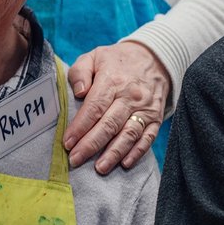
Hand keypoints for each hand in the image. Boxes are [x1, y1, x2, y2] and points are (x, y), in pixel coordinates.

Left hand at [65, 41, 170, 173]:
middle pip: (110, 124)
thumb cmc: (116, 61)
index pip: (95, 107)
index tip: (67, 142)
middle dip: (91, 144)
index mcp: (112, 80)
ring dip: (114, 153)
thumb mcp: (94, 56)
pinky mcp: (156, 118)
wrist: (153, 58)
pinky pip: (148, 137)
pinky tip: (124, 163)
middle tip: (75, 159)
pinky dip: (137, 152)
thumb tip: (79, 92)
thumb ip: (80, 72)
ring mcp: (145, 109)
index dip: (80, 126)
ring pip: (129, 134)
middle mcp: (130, 96)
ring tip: (99, 168)